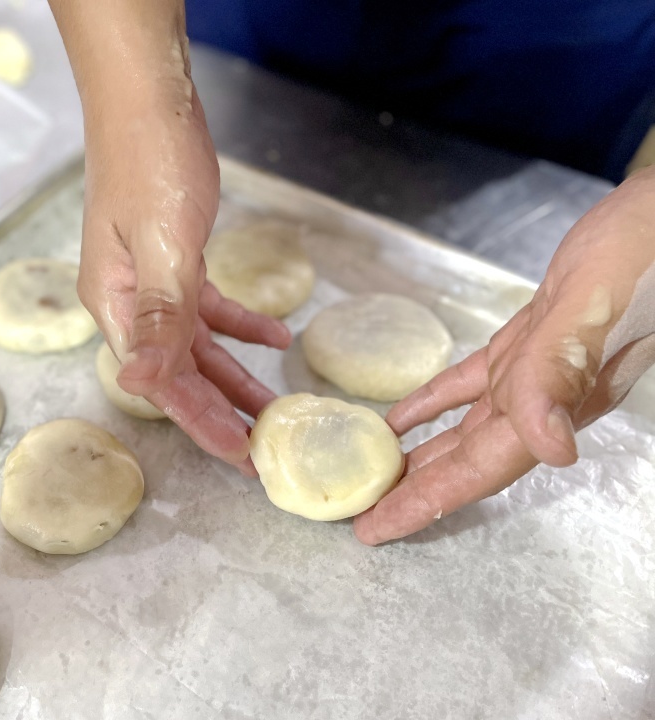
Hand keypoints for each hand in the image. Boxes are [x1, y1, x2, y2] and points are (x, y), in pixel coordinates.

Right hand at [78, 71, 289, 472]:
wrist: (147, 96)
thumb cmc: (149, 161)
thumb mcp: (163, 243)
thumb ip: (159, 316)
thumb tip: (141, 387)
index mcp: (115, 305)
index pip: (159, 381)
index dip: (200, 421)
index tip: (239, 456)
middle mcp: (128, 301)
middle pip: (177, 371)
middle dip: (219, 410)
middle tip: (261, 449)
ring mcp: (150, 281)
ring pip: (195, 345)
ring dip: (234, 376)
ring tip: (275, 409)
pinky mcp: (174, 259)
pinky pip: (206, 308)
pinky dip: (239, 325)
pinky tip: (274, 337)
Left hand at [354, 166, 654, 544]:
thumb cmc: (640, 253)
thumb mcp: (594, 309)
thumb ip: (562, 374)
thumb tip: (553, 452)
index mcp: (555, 401)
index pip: (477, 470)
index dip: (425, 504)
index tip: (376, 531)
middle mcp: (546, 398)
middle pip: (465, 462)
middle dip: (413, 492)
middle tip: (360, 514)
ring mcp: (538, 370)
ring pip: (467, 428)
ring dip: (423, 456)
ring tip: (376, 476)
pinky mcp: (532, 337)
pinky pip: (473, 382)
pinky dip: (436, 401)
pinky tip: (404, 416)